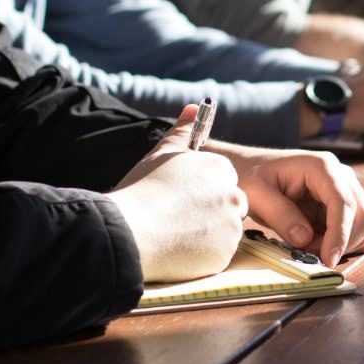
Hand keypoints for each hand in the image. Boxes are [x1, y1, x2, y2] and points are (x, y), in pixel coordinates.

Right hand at [108, 105, 247, 281]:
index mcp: (221, 169)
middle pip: (229, 205)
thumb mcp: (161, 154)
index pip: (223, 180)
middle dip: (209, 212)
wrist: (130, 231)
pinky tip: (178, 250)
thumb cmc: (142, 189)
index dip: (201, 191)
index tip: (181, 198)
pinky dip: (202, 255)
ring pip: (224, 231)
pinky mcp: (224, 256)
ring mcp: (231, 228)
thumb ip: (182, 131)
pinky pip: (217, 255)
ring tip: (174, 233)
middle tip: (178, 218)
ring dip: (207, 234)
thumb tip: (193, 107)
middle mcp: (233, 196)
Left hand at [223, 148, 363, 266]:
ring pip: (362, 225)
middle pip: (362, 215)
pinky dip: (341, 243)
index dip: (340, 233)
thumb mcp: (256, 194)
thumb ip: (279, 215)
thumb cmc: (252, 176)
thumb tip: (305, 239)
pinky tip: (317, 243)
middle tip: (308, 254)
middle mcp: (341, 176)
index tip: (328, 259)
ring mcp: (345, 190)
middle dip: (340, 242)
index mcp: (322, 167)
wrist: (252, 169)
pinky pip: (355, 230)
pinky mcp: (342, 205)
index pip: (343, 202)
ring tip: (307, 245)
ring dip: (341, 244)